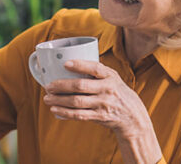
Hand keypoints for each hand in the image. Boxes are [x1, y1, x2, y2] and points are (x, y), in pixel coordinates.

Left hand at [43, 60, 160, 161]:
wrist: (132, 116)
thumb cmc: (116, 92)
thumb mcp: (113, 78)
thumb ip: (97, 71)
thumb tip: (68, 63)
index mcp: (110, 76)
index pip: (95, 68)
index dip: (80, 65)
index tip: (65, 63)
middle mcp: (108, 90)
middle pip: (80, 86)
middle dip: (61, 86)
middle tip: (48, 86)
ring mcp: (103, 104)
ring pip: (77, 102)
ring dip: (59, 100)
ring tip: (47, 98)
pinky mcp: (100, 117)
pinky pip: (79, 115)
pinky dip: (65, 113)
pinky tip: (55, 109)